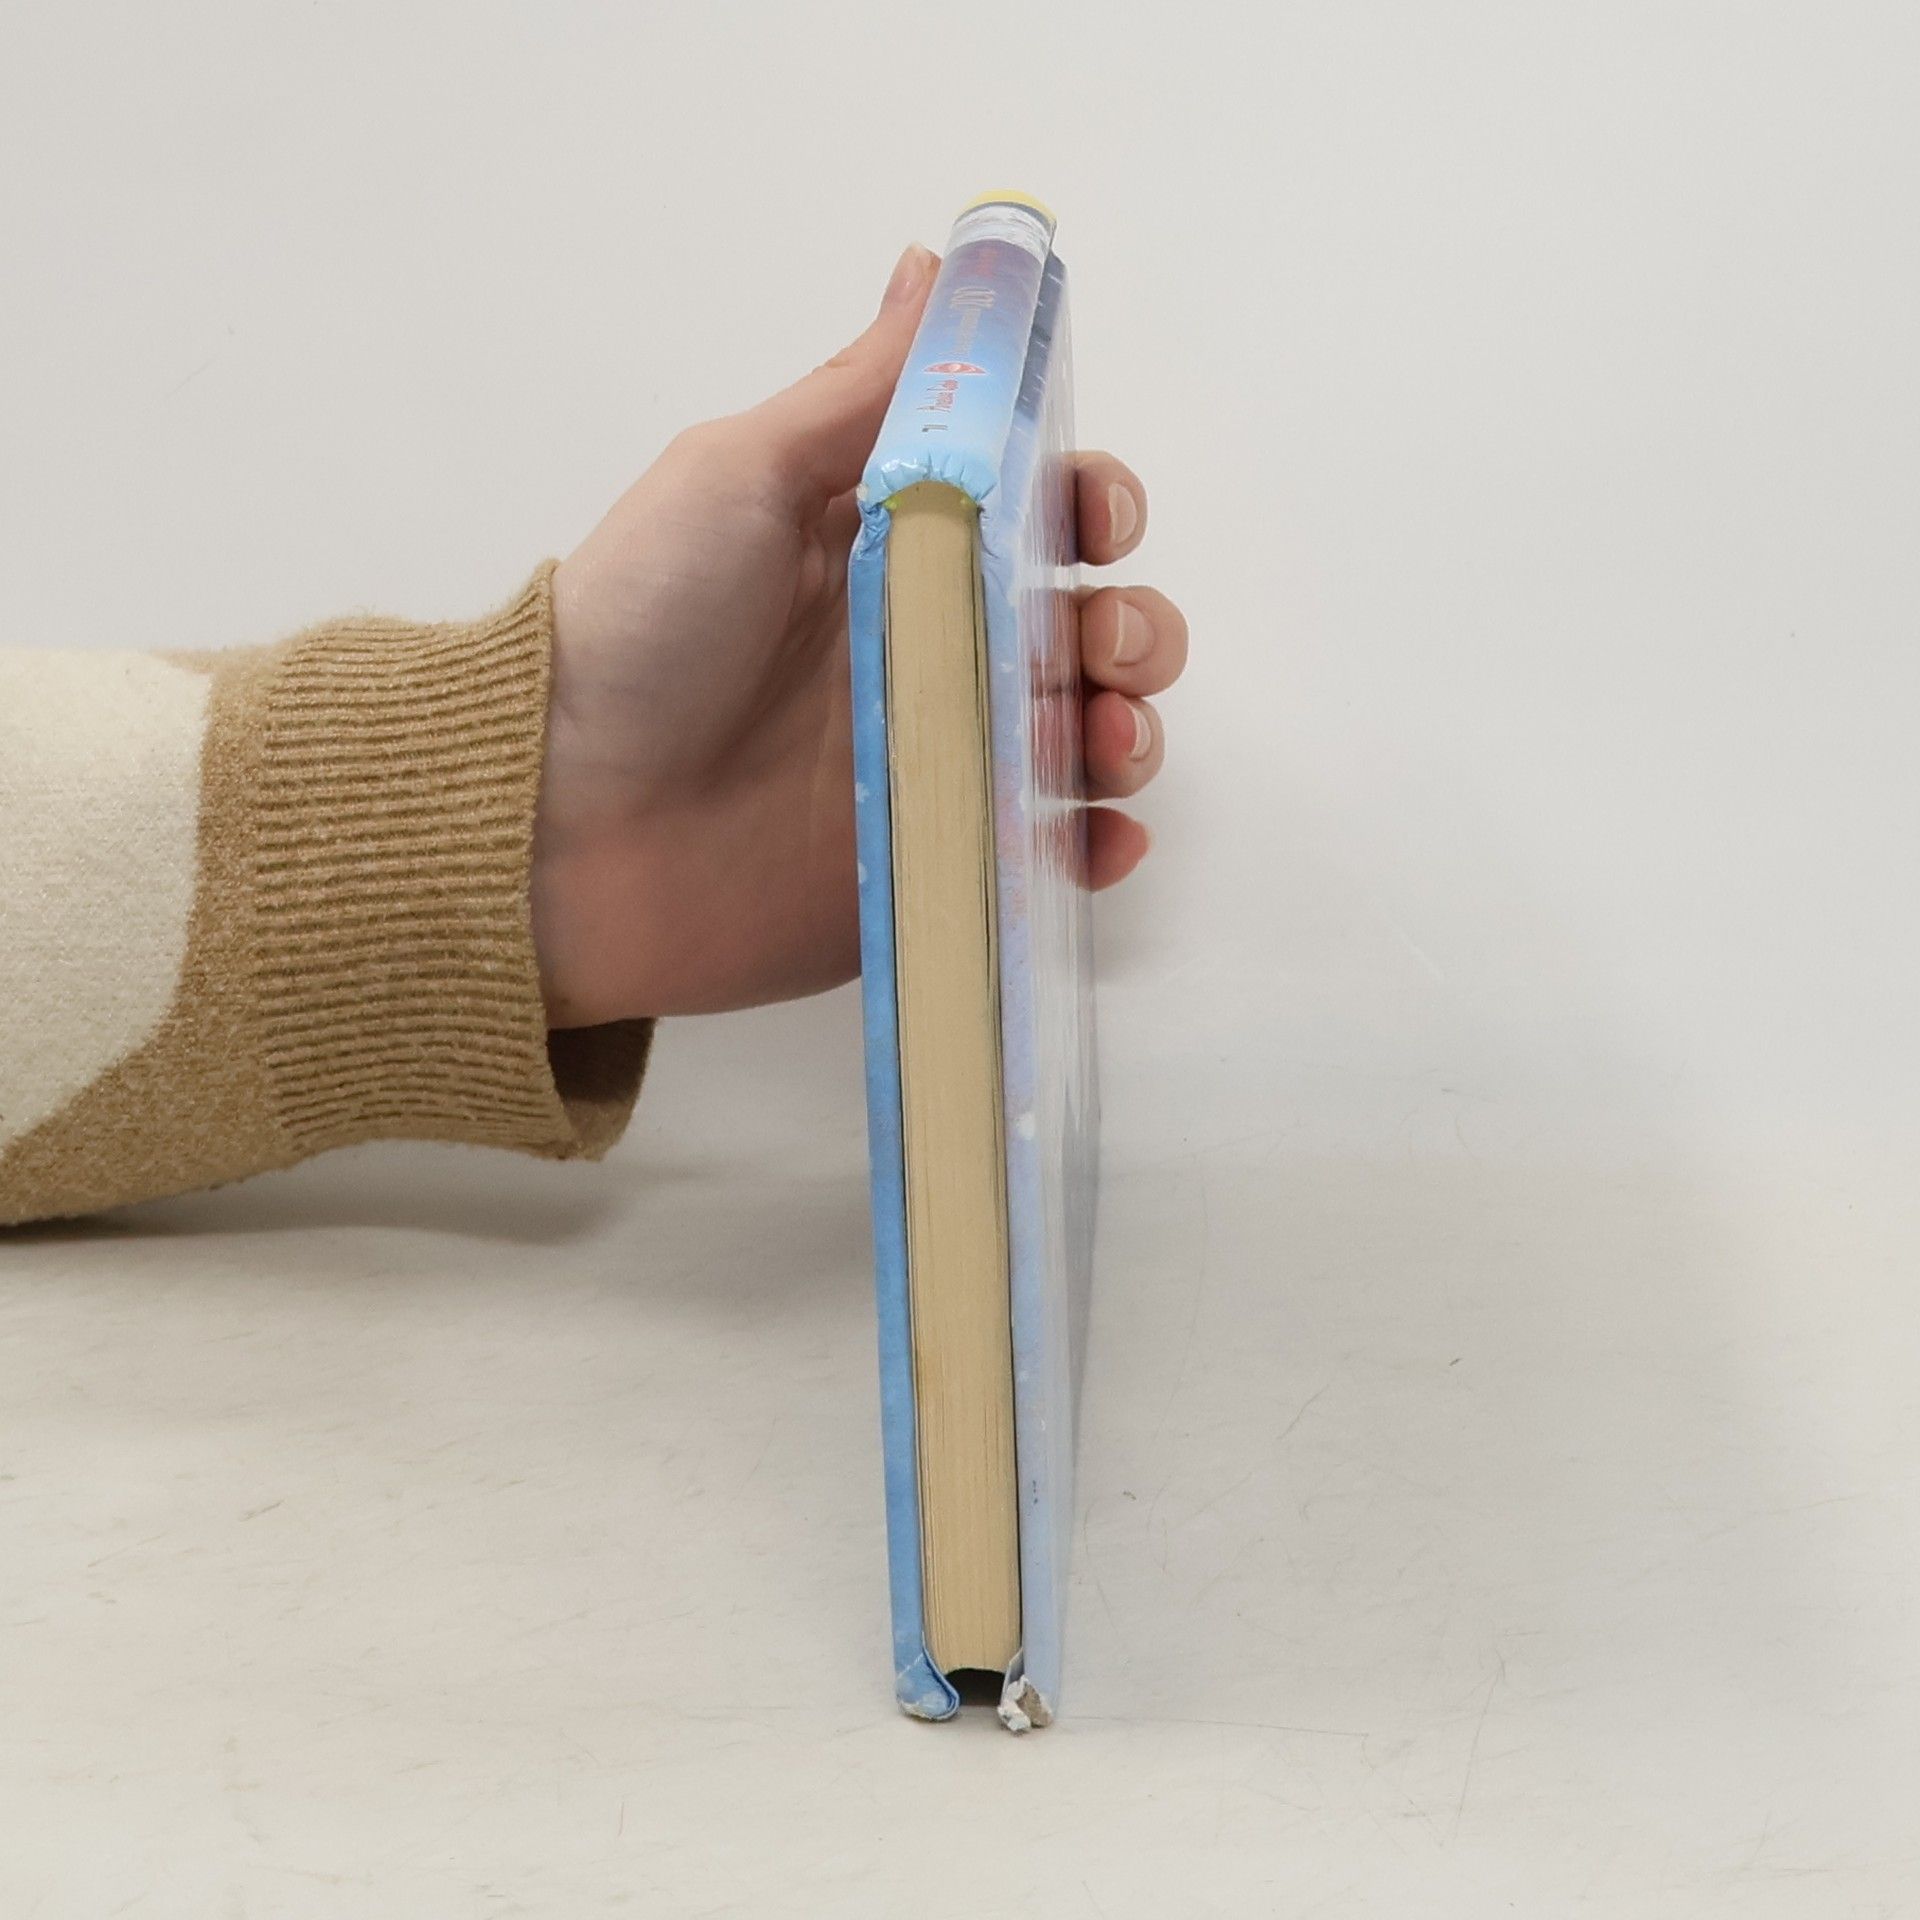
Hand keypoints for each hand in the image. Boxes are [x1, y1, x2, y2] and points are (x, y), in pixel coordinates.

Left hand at [533, 244, 1188, 1026]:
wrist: (562, 819)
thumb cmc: (643, 627)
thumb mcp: (740, 475)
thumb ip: (857, 392)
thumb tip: (936, 264)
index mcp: (891, 549)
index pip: (1037, 514)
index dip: (1091, 507)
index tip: (1093, 521)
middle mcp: (926, 652)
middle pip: (1081, 628)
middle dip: (1134, 627)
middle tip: (1104, 649)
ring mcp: (934, 765)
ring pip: (1080, 739)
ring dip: (1127, 730)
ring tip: (1104, 742)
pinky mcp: (928, 864)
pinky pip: (1041, 857)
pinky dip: (1091, 845)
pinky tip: (1100, 835)